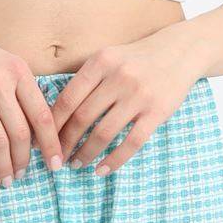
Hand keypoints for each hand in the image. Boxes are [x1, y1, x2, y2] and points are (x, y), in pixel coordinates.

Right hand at [0, 20, 61, 187]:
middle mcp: (0, 83)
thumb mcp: (4, 63)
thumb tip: (38, 131)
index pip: (42, 115)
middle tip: (24, 175)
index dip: (51, 144)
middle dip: (25, 160)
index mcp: (18, 71)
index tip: (55, 164)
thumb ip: (21, 90)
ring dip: (5, 167)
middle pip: (21, 133)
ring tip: (6, 181)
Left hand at [52, 25, 208, 174]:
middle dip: (65, 143)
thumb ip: (86, 81)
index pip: (67, 99)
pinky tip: (102, 170)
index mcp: (101, 62)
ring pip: (104, 133)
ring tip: (76, 164)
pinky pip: (131, 143)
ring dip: (86, 154)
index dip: (51, 124)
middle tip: (56, 158)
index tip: (41, 141)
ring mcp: (139, 95)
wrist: (181, 51)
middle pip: (82, 118)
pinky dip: (114, 160)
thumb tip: (54, 116)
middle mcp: (118, 77)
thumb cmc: (137, 59)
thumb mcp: (108, 58)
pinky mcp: (157, 112)